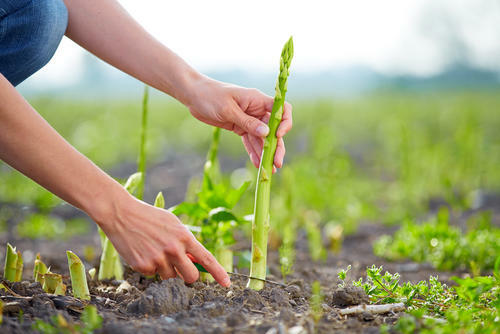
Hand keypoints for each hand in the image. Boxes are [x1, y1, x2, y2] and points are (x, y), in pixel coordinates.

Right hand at [96, 190, 230, 286]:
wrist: (122, 214)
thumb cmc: (150, 217)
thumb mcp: (173, 224)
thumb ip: (185, 242)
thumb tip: (194, 261)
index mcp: (184, 236)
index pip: (206, 259)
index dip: (218, 273)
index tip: (227, 283)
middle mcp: (173, 249)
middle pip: (190, 277)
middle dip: (188, 276)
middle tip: (182, 269)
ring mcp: (158, 259)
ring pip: (170, 277)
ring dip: (166, 270)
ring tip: (155, 251)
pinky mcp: (143, 266)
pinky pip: (153, 275)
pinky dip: (150, 267)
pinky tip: (143, 252)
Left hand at [185, 76, 292, 169]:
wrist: (193, 95)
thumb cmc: (210, 96)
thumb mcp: (228, 109)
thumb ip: (247, 122)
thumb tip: (266, 133)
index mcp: (257, 100)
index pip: (281, 109)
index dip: (284, 123)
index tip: (278, 136)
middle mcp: (256, 110)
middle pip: (273, 129)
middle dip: (276, 146)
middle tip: (276, 163)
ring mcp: (249, 119)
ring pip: (262, 138)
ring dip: (265, 153)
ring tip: (268, 170)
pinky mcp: (239, 127)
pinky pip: (250, 141)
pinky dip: (253, 152)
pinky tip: (257, 164)